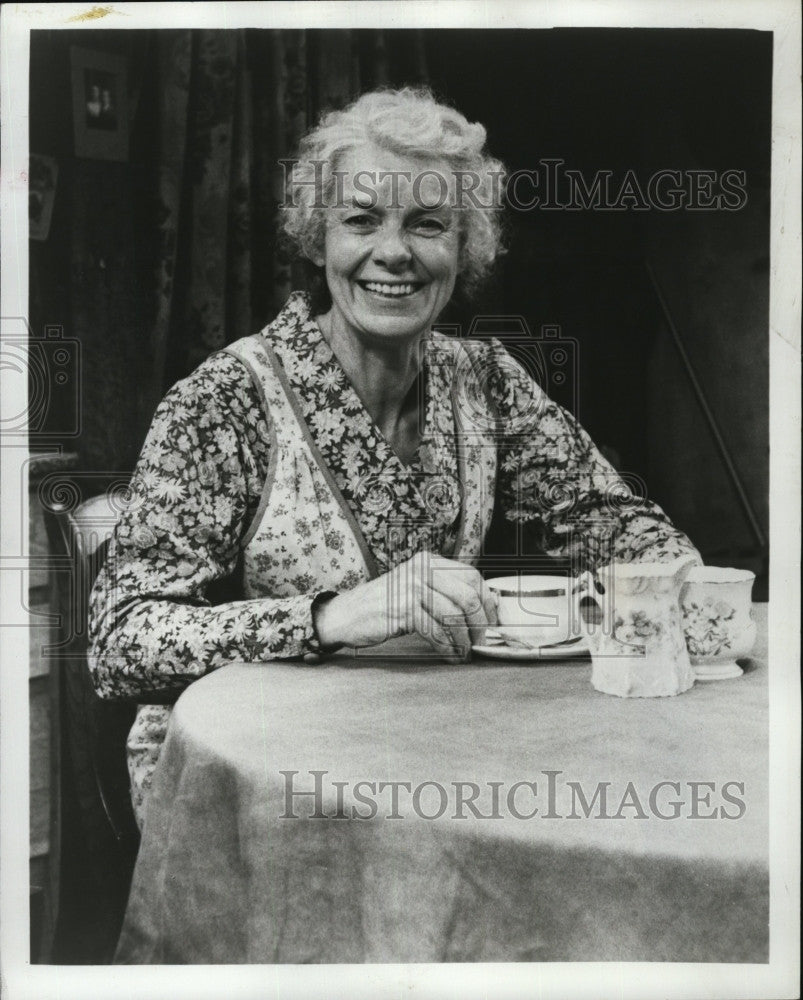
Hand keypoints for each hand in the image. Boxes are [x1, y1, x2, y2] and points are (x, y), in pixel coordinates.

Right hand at [313, 553, 497, 658]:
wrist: (347, 614)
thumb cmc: (385, 605)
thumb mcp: (416, 588)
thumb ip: (445, 591)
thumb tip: (485, 606)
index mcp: (429, 561)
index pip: (472, 576)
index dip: (487, 601)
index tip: (492, 622)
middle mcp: (422, 569)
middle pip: (467, 596)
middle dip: (480, 623)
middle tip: (481, 642)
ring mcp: (411, 587)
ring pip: (453, 616)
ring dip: (464, 640)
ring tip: (464, 653)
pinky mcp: (403, 608)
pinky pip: (436, 631)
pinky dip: (447, 647)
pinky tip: (450, 655)